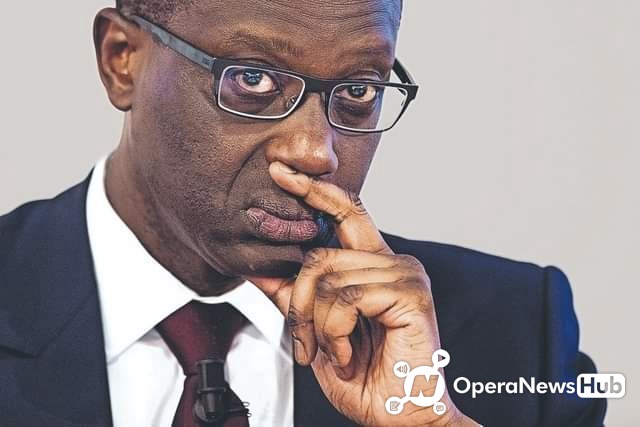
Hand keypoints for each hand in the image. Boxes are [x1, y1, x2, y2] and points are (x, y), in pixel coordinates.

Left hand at [245, 161, 476, 426]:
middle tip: (304, 340)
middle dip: (300, 301)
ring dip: (318, 324)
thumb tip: (257, 268)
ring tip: (333, 352)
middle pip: (320, 253)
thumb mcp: (317, 330)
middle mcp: (392, 261)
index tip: (279, 171)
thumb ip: (293, 295)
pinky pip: (347, 297)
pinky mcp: (410, 292)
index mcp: (372, 264)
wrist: (397, 415)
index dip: (312, 189)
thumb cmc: (364, 376)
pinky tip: (348, 353)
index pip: (344, 211)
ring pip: (328, 276)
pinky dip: (336, 332)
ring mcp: (404, 273)